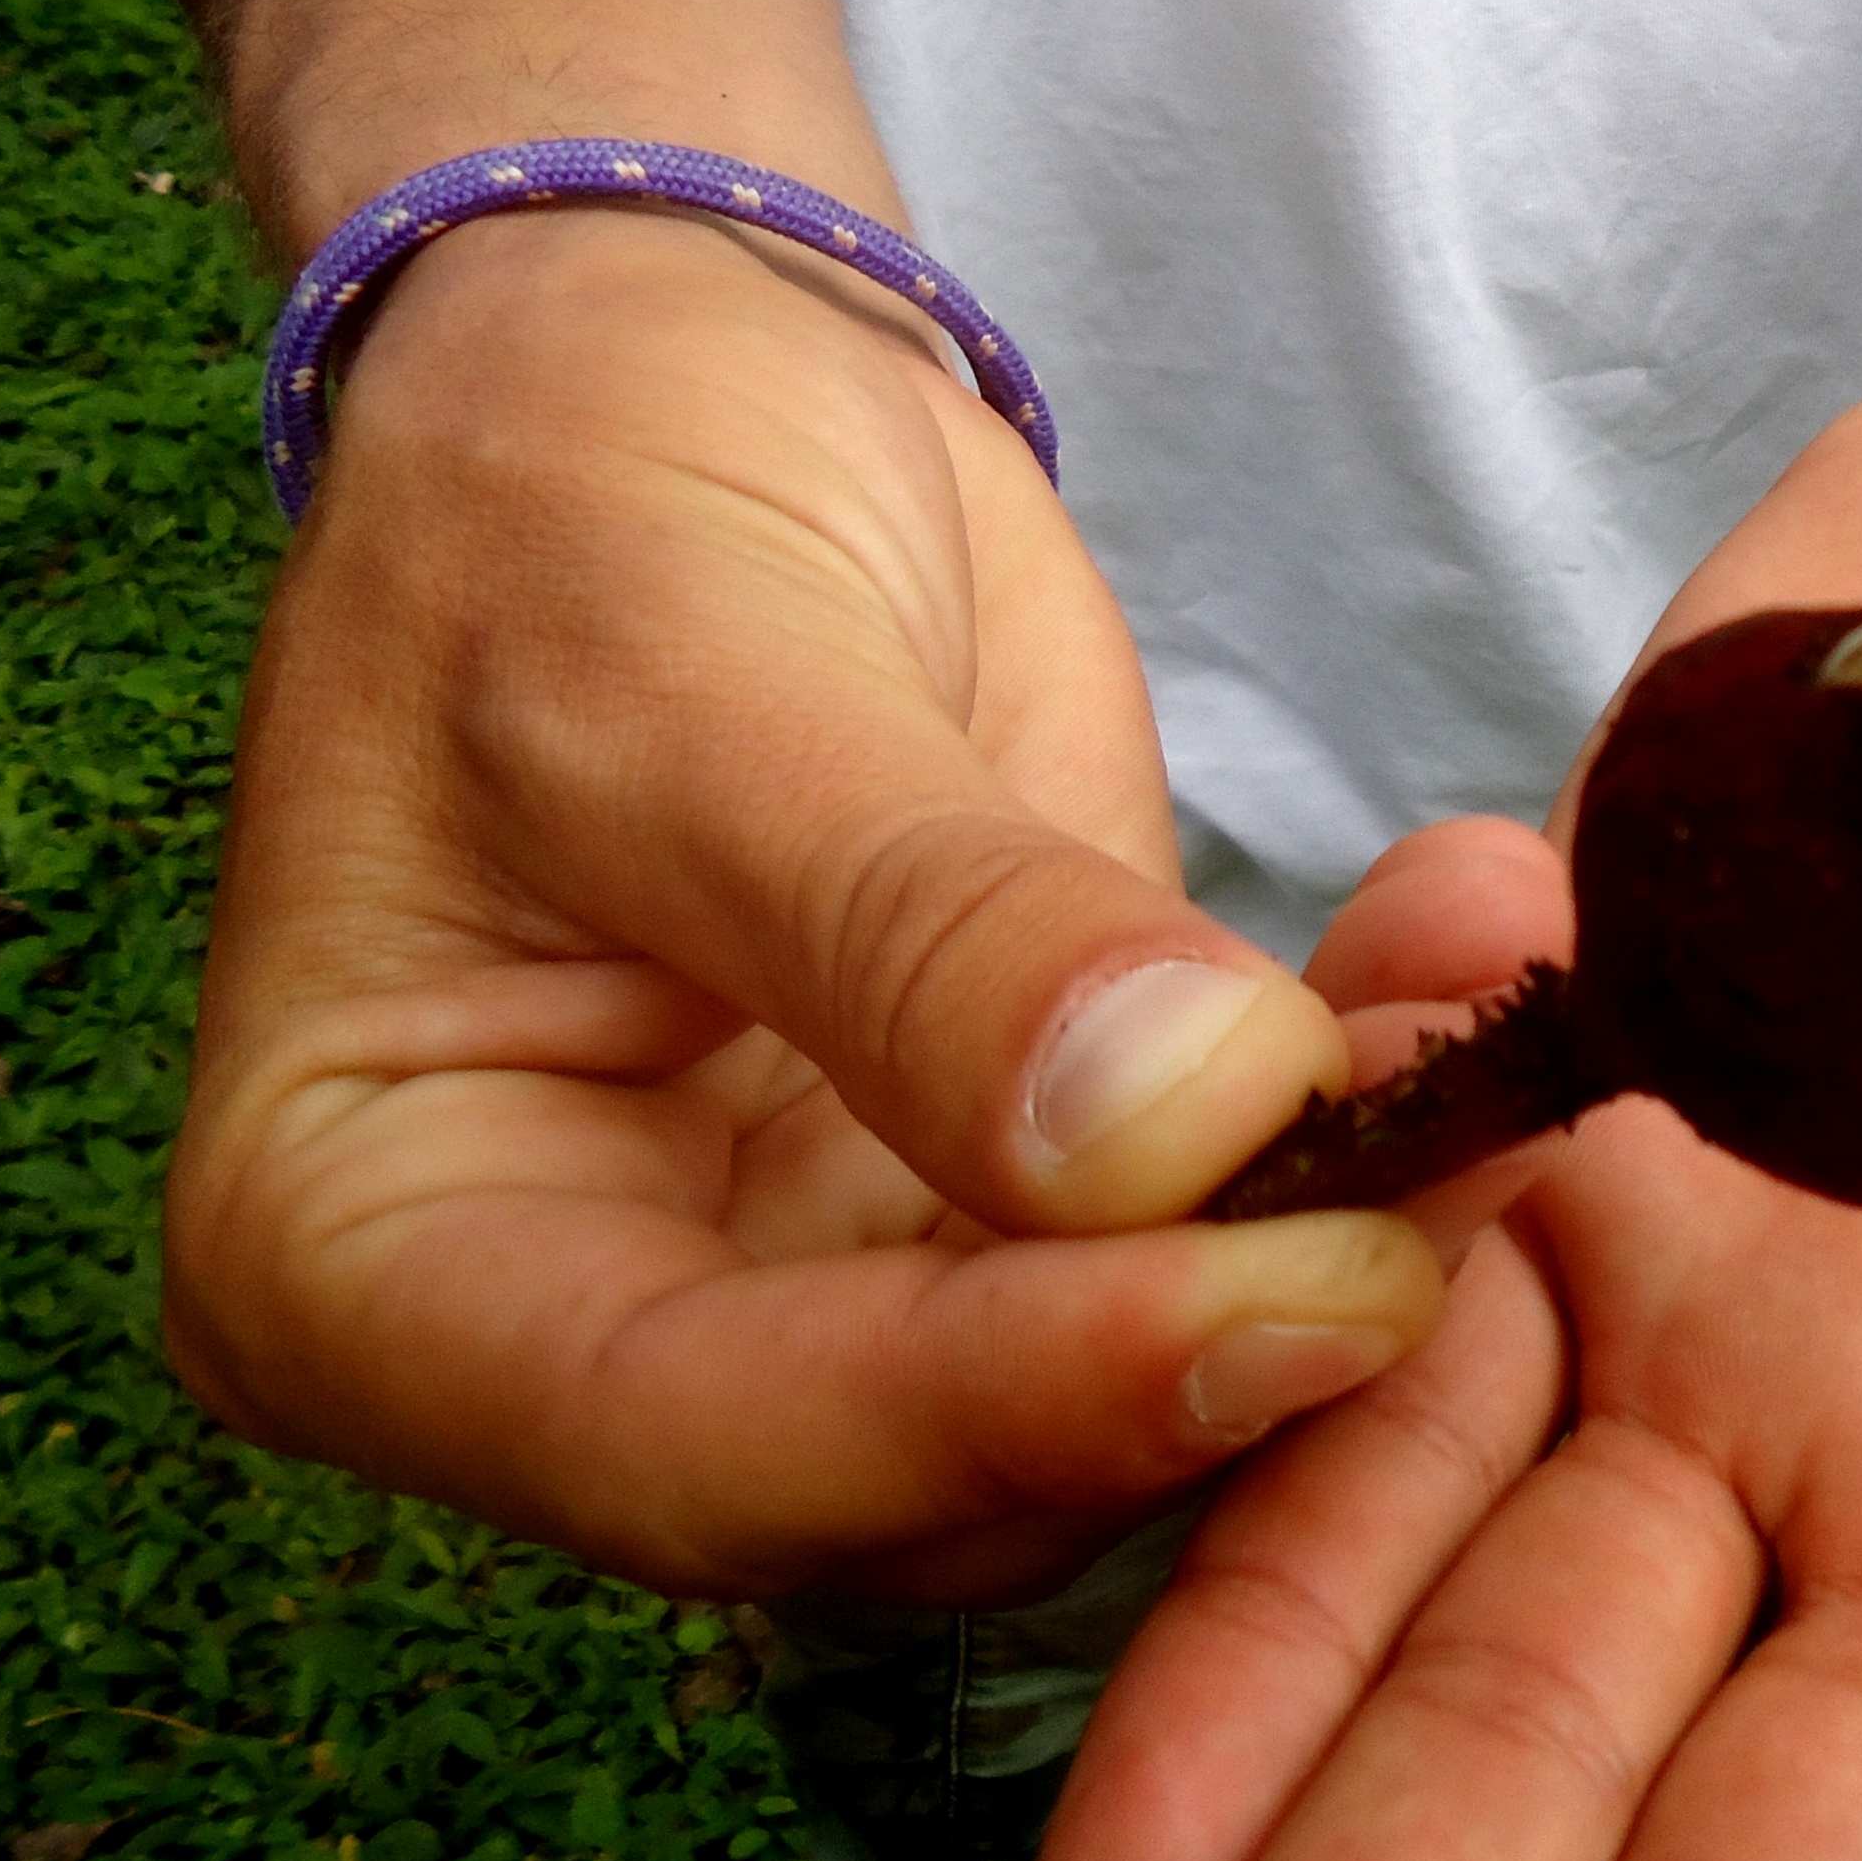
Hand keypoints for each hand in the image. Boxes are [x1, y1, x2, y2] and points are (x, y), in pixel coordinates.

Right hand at [159, 207, 1441, 1609]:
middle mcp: (584, 1346)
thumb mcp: (692, 666)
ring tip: (1496, 1041)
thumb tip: (1172, 1134)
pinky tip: (1475, 974)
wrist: (681, 380)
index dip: (1008, 1404)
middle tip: (1461, 1196)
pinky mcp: (1006, 1214)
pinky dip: (1361, 1132)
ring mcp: (812, 1298)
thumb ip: (919, 925)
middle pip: (934, 1480)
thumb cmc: (575, 491)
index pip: (700, 1440)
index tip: (1301, 1298)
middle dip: (1217, 1346)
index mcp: (365, 1267)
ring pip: (1114, 1396)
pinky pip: (1209, 1241)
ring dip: (1339, 1237)